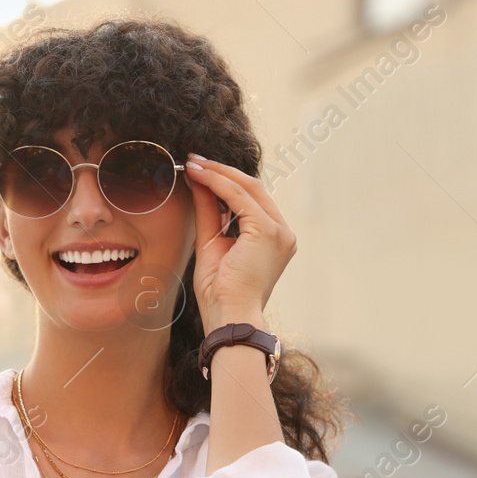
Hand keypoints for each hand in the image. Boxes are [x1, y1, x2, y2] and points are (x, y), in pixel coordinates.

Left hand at [183, 154, 296, 331]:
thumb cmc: (220, 293)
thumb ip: (208, 213)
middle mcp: (283, 232)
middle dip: (221, 171)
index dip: (226, 182)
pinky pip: (239, 197)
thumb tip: (197, 184)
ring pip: (247, 188)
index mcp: (274, 238)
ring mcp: (279, 231)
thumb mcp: (211, 244)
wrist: (228, 317)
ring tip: (193, 164)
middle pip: (253, 188)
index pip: (252, 200)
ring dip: (217, 173)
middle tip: (194, 160)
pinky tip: (198, 175)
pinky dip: (217, 183)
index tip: (201, 171)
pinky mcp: (267, 231)